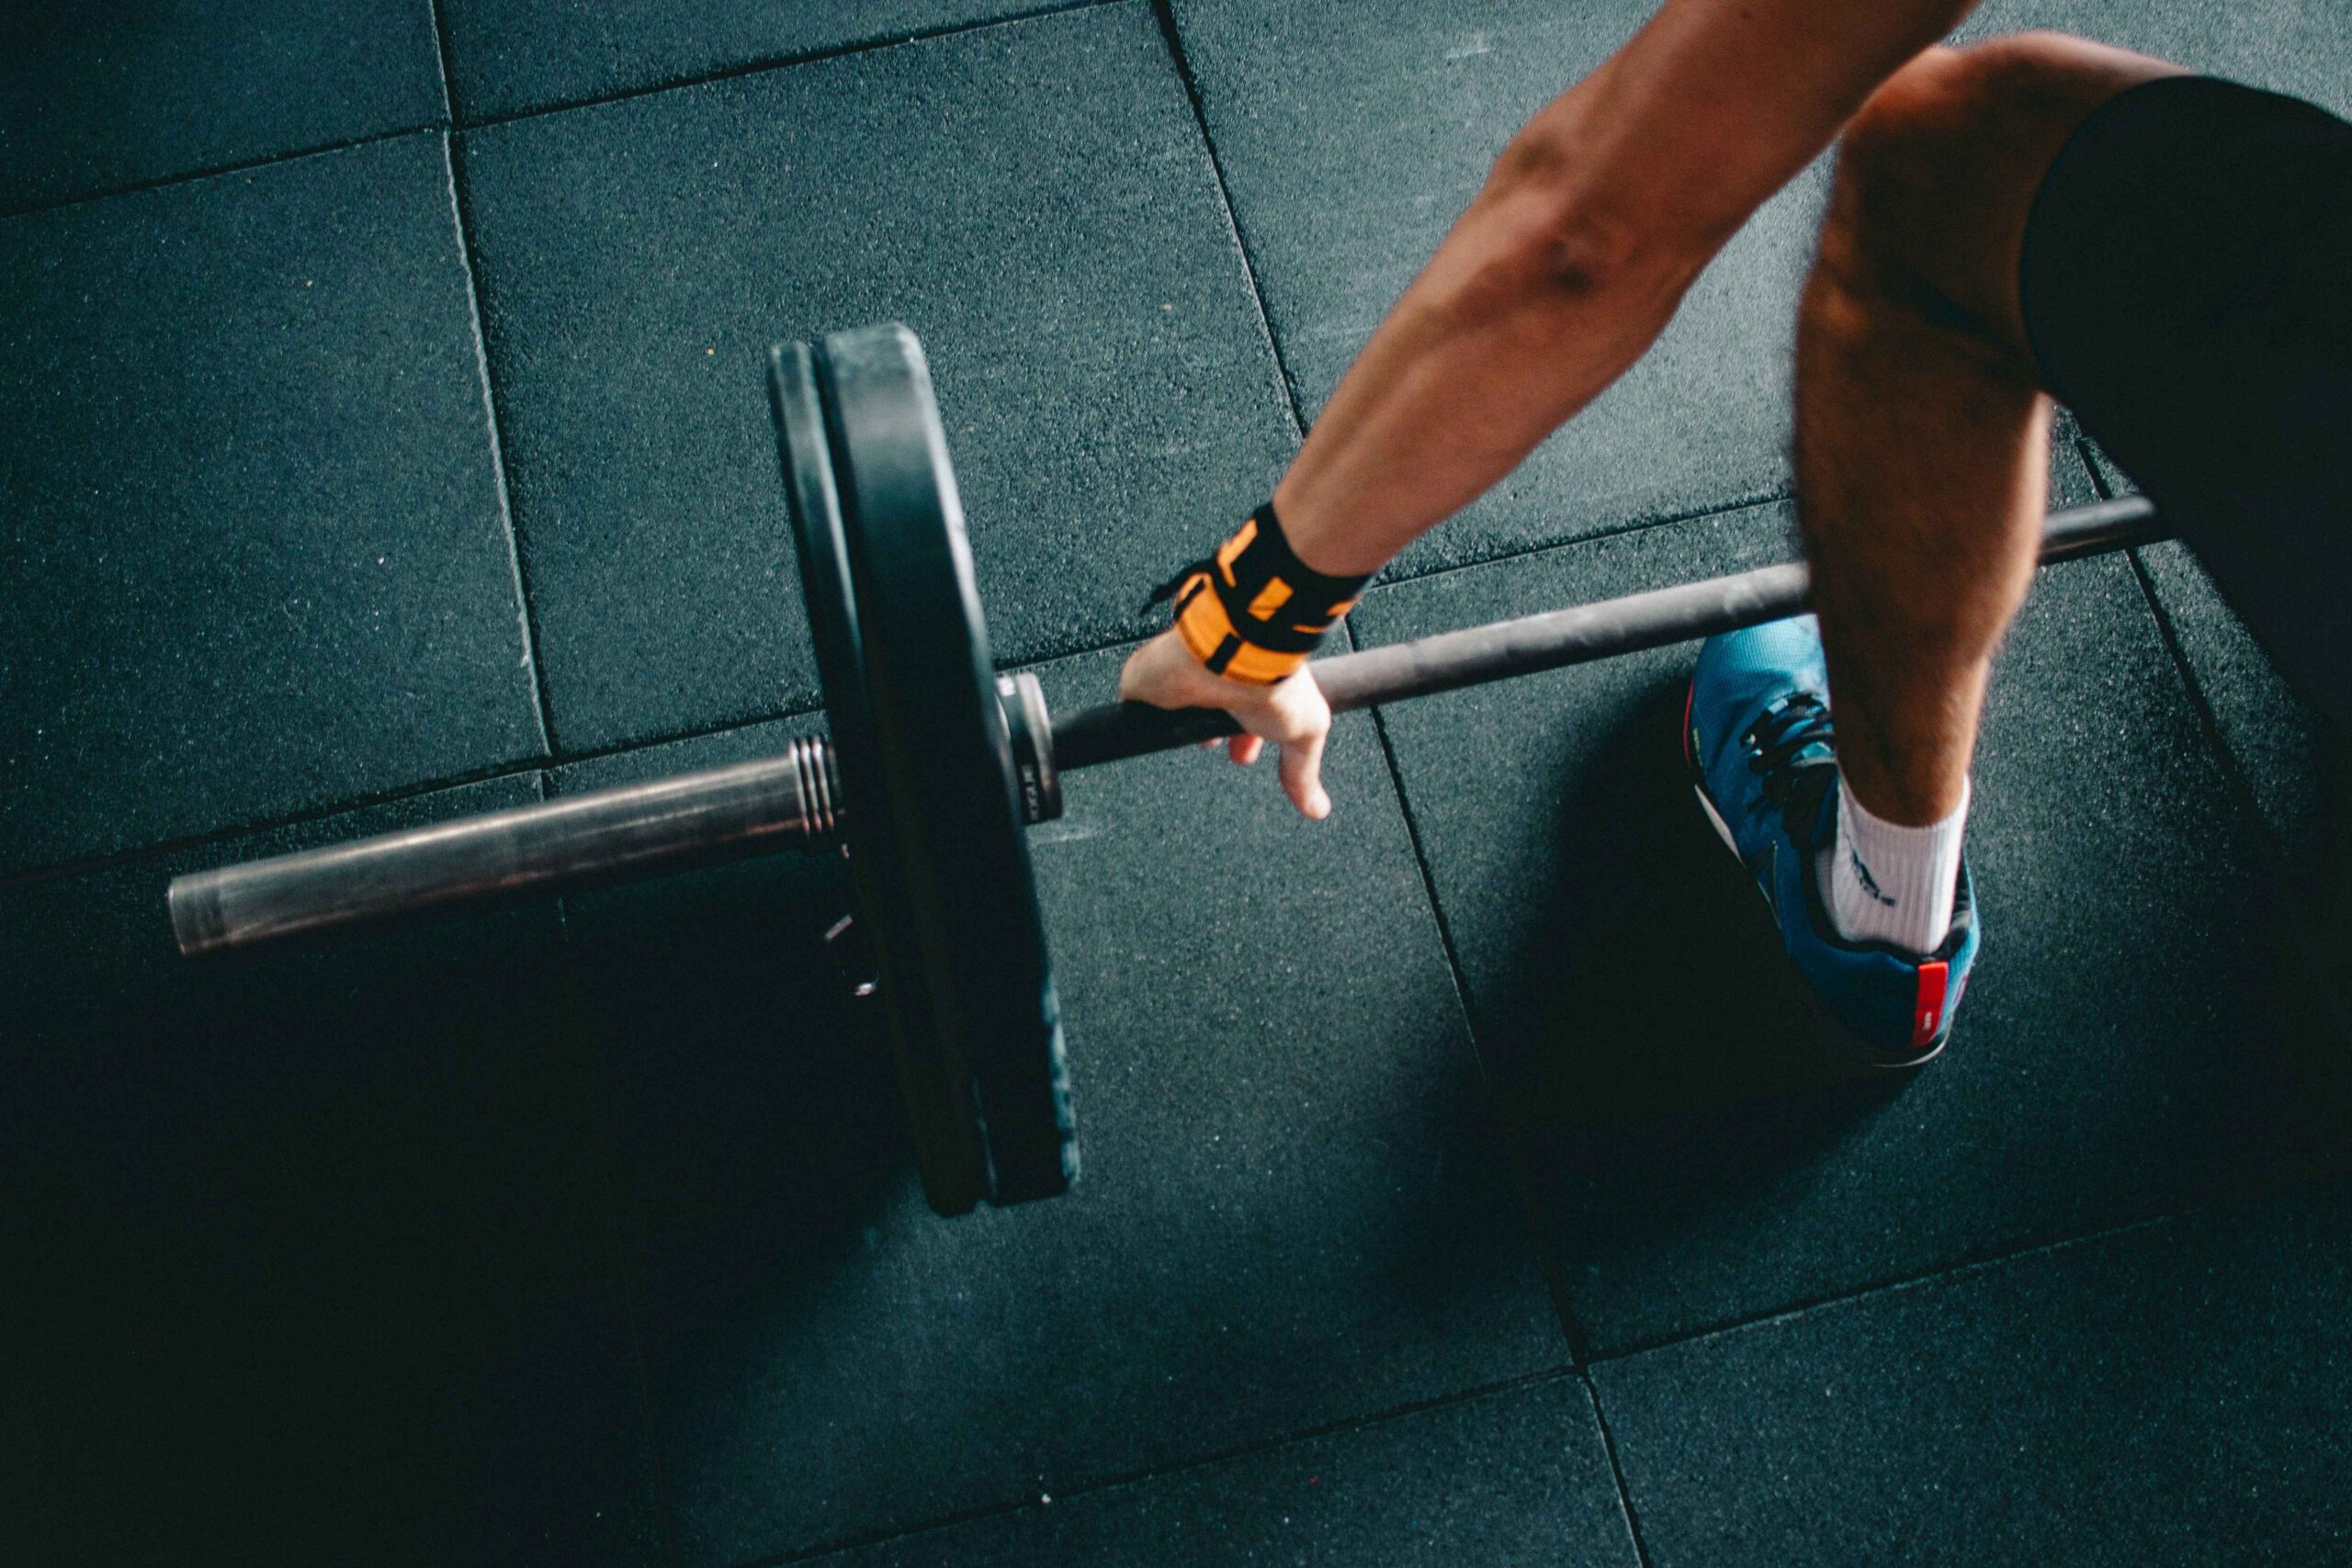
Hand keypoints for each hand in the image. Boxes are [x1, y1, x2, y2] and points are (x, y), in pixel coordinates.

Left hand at [1118, 629, 1333, 818]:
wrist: (1233, 657)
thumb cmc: (1273, 682)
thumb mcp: (1305, 732)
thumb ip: (1304, 771)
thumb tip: (1317, 808)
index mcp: (1253, 687)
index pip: (1244, 716)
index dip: (1244, 740)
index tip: (1242, 758)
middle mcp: (1215, 682)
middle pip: (1206, 713)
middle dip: (1210, 735)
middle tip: (1213, 747)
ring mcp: (1179, 681)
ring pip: (1169, 710)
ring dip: (1176, 728)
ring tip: (1182, 745)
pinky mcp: (1146, 684)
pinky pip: (1135, 705)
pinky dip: (1140, 720)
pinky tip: (1142, 733)